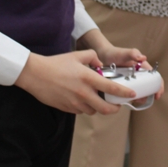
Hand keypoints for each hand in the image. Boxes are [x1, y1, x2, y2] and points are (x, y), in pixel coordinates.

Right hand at [14, 50, 135, 114]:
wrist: (36, 75)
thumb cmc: (56, 64)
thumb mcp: (76, 55)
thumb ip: (92, 57)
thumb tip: (99, 64)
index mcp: (88, 78)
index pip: (112, 89)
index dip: (124, 94)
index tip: (132, 95)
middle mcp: (84, 93)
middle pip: (106, 109)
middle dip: (115, 108)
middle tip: (117, 105)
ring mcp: (75, 103)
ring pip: (93, 111)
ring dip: (98, 107)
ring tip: (97, 99)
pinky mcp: (67, 108)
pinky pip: (81, 111)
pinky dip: (85, 107)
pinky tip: (82, 99)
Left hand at [77, 28, 163, 102]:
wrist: (103, 56)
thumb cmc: (116, 53)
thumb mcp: (125, 53)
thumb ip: (133, 53)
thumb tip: (143, 58)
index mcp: (143, 68)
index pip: (155, 78)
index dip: (159, 87)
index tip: (157, 95)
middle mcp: (140, 76)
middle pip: (149, 88)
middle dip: (148, 95)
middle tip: (141, 99)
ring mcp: (132, 81)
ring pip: (140, 92)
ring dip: (140, 98)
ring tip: (134, 100)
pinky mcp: (125, 86)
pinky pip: (130, 94)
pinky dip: (131, 98)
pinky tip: (126, 100)